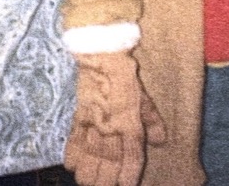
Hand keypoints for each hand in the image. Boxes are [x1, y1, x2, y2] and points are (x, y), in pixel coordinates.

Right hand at [65, 51, 164, 185]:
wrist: (102, 56)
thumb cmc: (125, 75)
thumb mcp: (144, 97)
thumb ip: (151, 120)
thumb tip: (160, 141)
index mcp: (130, 122)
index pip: (132, 155)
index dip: (128, 173)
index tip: (125, 185)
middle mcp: (112, 125)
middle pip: (108, 159)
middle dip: (104, 178)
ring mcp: (94, 120)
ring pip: (90, 152)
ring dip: (86, 170)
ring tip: (84, 183)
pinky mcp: (80, 113)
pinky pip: (74, 136)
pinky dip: (71, 151)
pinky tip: (69, 165)